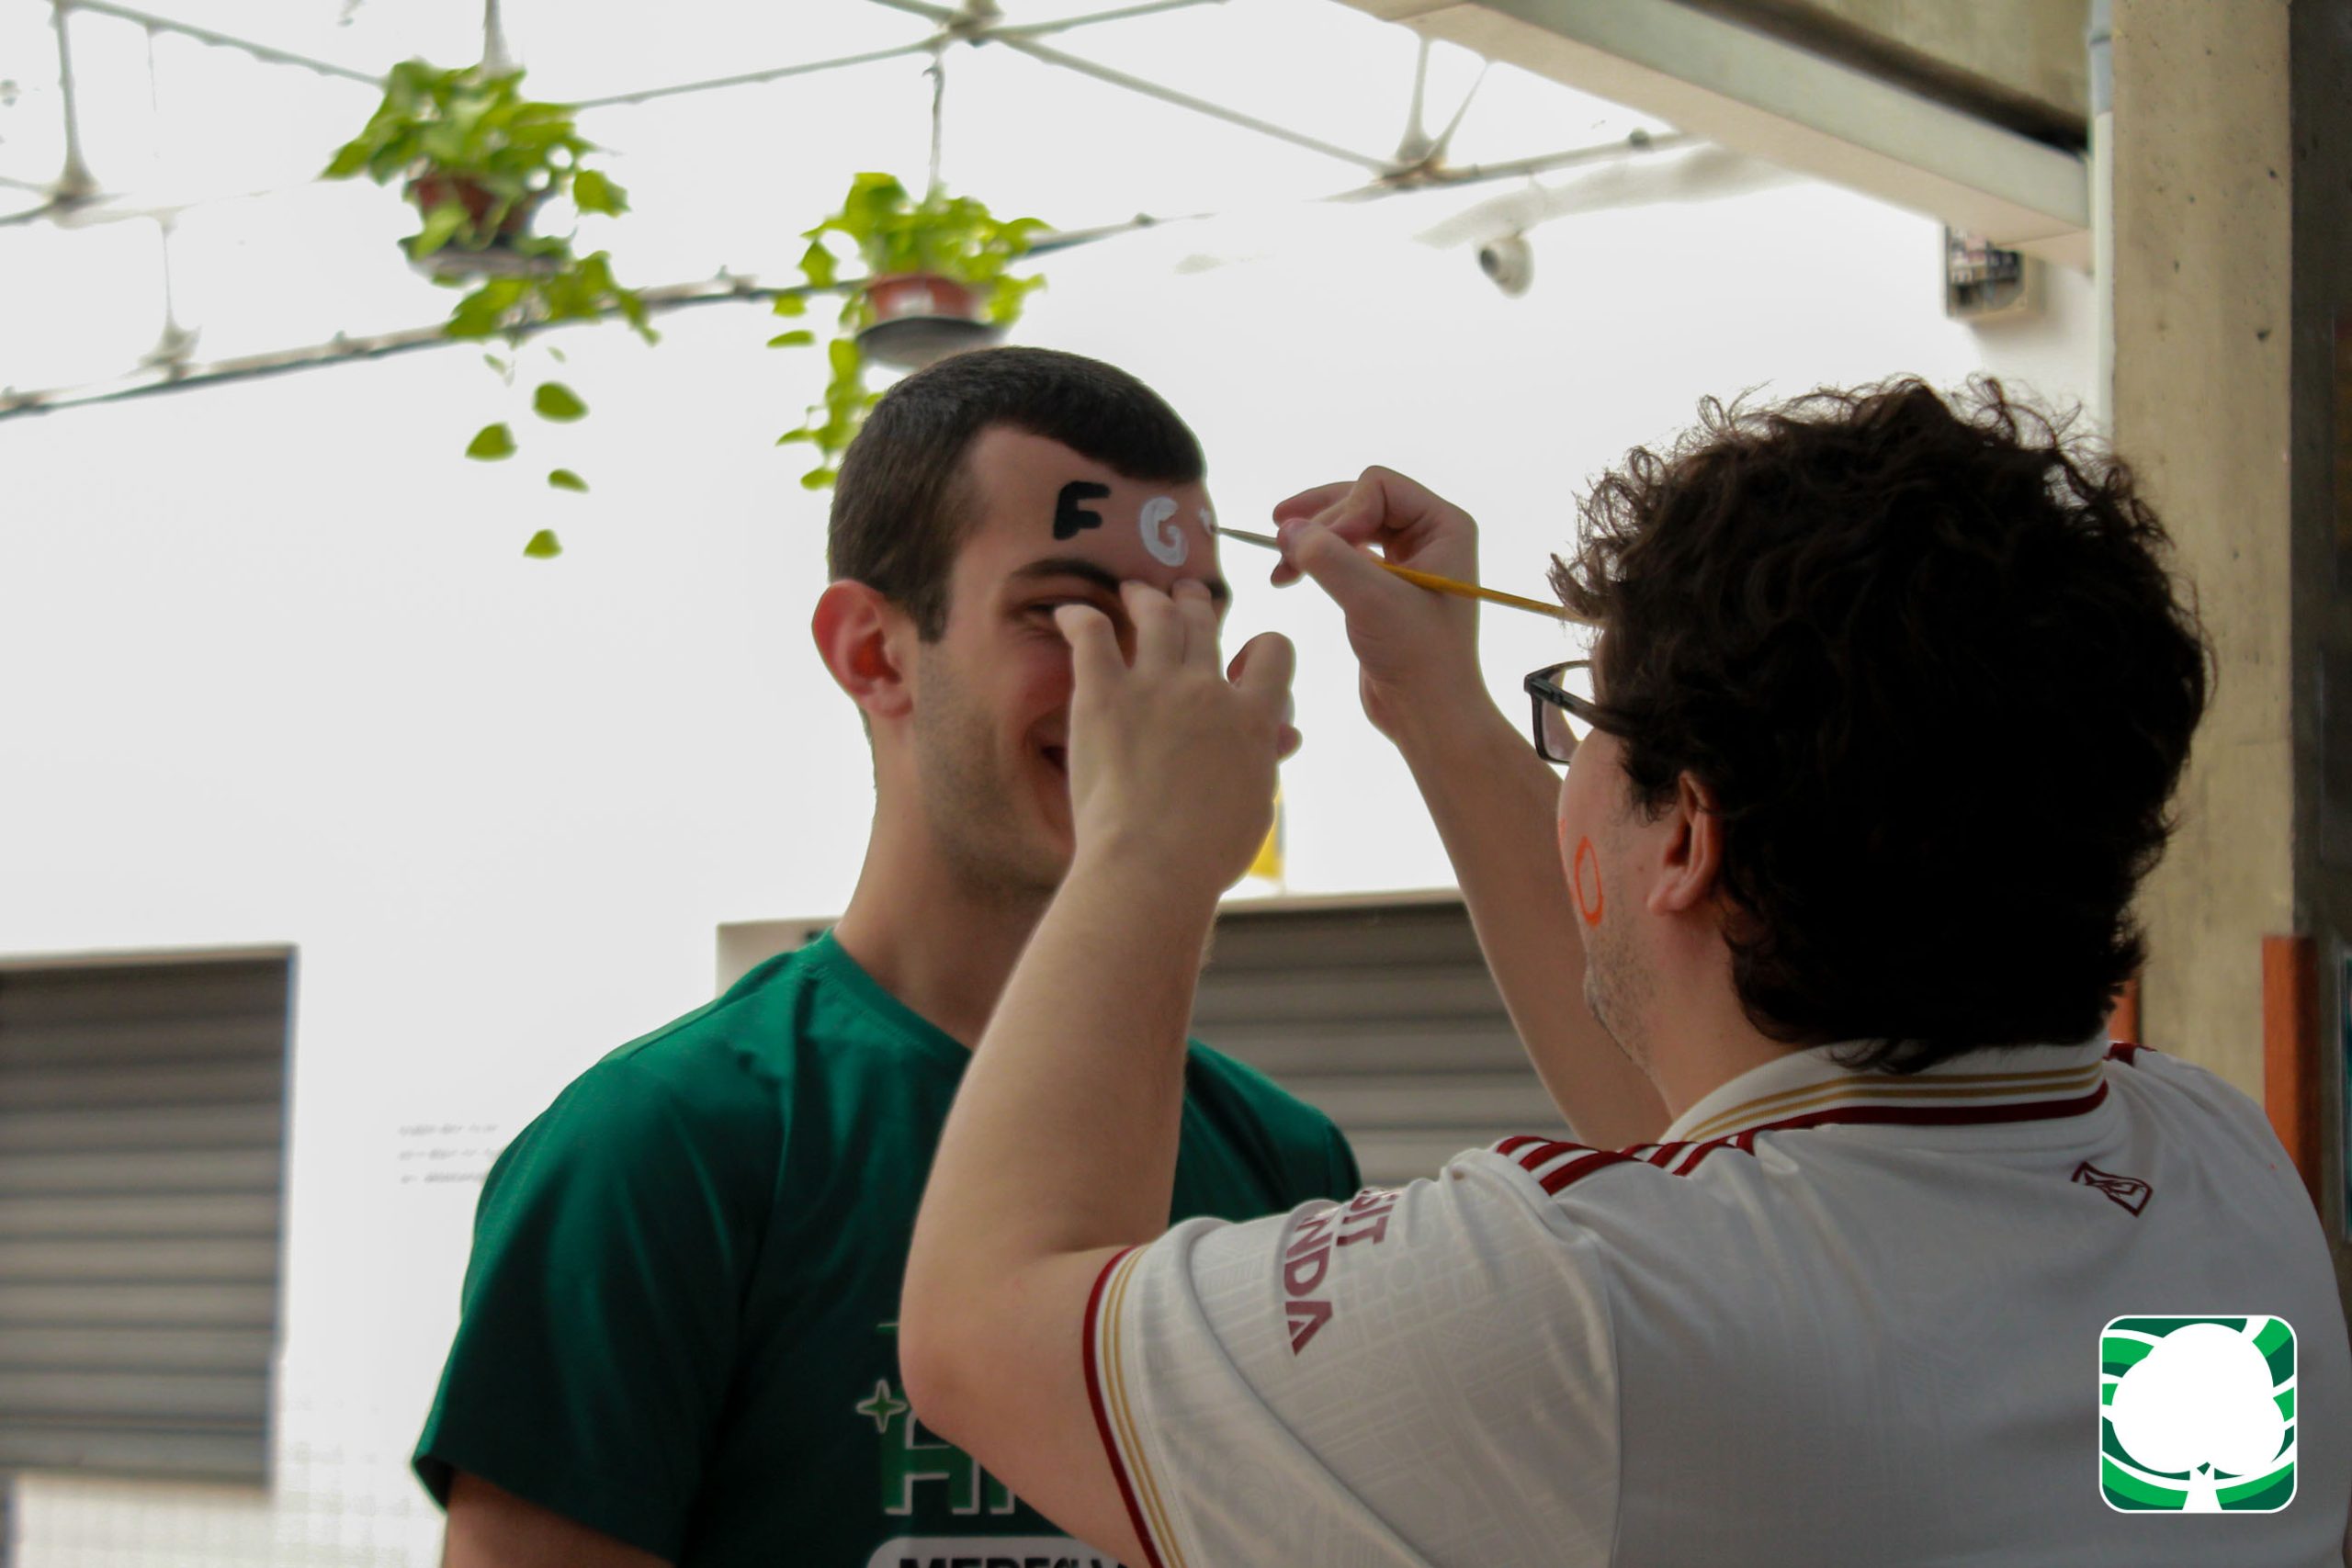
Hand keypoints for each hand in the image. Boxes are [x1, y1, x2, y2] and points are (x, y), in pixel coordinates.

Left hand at [1054, 579, 1297, 902]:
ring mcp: (1155, 685)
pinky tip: (1068, 612)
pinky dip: (1080, 617)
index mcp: (1253, 717)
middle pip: (1206, 622)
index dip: (1265, 647)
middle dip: (1196, 601)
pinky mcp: (1104, 694)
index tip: (1250, 653)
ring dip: (1147, 596)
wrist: (1152, 863)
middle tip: (1186, 593)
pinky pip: (1092, 636)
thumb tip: (1284, 737)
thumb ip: (1265, 759)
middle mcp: (1208, 688)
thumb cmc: (1207, 850)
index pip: (1273, 653)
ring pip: (1158, 615)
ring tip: (1136, 589)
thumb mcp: (1256, 805)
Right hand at [1270, 467, 1491, 743]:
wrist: (1428, 714)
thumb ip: (1328, 557)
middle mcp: (1429, 535)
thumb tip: (1285, 529)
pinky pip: (1344, 553)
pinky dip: (1315, 560)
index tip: (1323, 552)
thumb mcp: (1371, 600)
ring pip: (1347, 525)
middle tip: (1279, 541)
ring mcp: (1407, 559)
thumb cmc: (1417, 657)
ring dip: (1311, 539)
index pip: (1378, 487)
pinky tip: (1286, 576)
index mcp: (1444, 526)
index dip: (1343, 511)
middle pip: (1359, 499)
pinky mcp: (1384, 585)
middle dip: (1320, 521)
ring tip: (1277, 560)